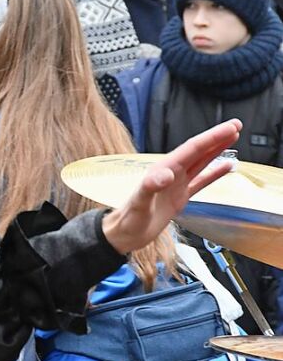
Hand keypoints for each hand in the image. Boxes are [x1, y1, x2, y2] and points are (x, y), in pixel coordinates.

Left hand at [101, 120, 241, 254]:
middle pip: (198, 151)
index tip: (229, 128)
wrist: (125, 234)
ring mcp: (176, 184)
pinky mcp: (180, 196)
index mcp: (163, 170)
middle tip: (236, 125)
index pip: (191, 149)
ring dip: (217, 150)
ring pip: (201, 162)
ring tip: (233, 138)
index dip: (211, 138)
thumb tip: (166, 175)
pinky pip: (201, 181)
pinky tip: (225, 167)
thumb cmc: (128, 219)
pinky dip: (214, 173)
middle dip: (217, 138)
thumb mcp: (138, 204)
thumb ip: (150, 188)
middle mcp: (171, 173)